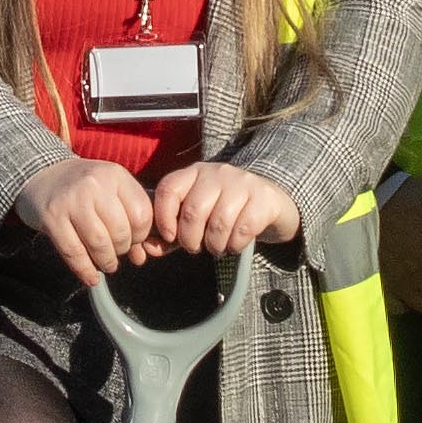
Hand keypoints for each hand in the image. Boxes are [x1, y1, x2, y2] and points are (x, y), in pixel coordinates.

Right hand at [18, 158, 159, 285]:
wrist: (40, 174)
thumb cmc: (83, 188)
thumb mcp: (110, 190)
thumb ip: (130, 218)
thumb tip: (140, 258)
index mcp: (115, 175)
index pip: (142, 214)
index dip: (141, 235)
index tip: (134, 240)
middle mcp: (94, 184)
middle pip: (121, 231)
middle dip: (122, 249)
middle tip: (117, 252)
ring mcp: (71, 200)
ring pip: (99, 243)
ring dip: (106, 261)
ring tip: (106, 264)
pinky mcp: (51, 216)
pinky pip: (74, 252)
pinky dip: (85, 270)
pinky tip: (90, 276)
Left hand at [146, 161, 300, 258]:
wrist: (271, 202)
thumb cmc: (226, 211)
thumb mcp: (197, 217)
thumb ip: (172, 233)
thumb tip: (149, 250)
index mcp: (194, 173)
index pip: (169, 189)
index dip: (163, 217)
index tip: (170, 237)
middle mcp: (217, 173)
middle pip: (194, 210)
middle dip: (190, 238)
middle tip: (196, 248)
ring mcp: (243, 183)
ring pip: (219, 221)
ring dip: (214, 245)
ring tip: (217, 248)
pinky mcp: (264, 198)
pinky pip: (243, 228)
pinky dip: (235, 245)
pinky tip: (235, 245)